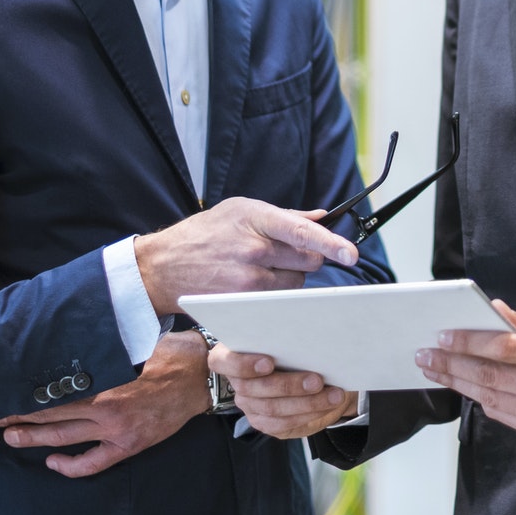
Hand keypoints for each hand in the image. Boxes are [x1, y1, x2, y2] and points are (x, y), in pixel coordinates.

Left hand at [0, 331, 209, 476]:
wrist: (199, 379)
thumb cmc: (167, 354)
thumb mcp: (133, 343)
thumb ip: (102, 349)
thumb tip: (71, 338)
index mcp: (104, 380)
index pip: (53, 390)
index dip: (26, 394)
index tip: (4, 392)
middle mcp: (105, 408)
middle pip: (51, 415)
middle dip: (20, 416)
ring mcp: (115, 430)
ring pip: (64, 437)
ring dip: (34, 438)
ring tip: (11, 437)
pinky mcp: (127, 445)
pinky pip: (92, 463)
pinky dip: (70, 466)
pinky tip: (52, 462)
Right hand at [135, 197, 359, 313]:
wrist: (163, 265)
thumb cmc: (204, 233)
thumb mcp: (240, 210)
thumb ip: (284, 215)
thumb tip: (322, 217)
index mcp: (255, 218)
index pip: (302, 231)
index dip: (331, 243)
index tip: (352, 254)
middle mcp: (253, 250)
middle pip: (308, 260)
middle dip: (306, 257)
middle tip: (283, 253)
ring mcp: (247, 280)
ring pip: (296, 284)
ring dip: (290, 278)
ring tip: (260, 269)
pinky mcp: (242, 303)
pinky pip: (278, 303)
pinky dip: (275, 296)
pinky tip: (254, 286)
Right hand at [208, 345, 357, 439]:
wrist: (304, 375)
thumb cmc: (290, 349)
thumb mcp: (285, 338)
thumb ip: (283, 337)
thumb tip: (305, 332)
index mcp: (230, 355)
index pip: (222, 361)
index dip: (243, 364)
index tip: (269, 362)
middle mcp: (237, 382)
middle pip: (254, 388)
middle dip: (289, 385)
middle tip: (317, 380)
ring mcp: (249, 405)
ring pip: (273, 408)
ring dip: (307, 402)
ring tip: (332, 394)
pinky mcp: (264, 422)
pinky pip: (284, 423)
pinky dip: (309, 413)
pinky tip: (327, 405)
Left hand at [415, 300, 515, 445]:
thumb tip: (491, 310)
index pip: (506, 348)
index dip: (470, 342)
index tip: (444, 335)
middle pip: (491, 377)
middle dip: (452, 364)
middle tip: (426, 355)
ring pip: (491, 399)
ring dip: (458, 383)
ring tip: (436, 369)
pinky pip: (502, 415)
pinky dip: (480, 399)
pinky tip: (465, 386)